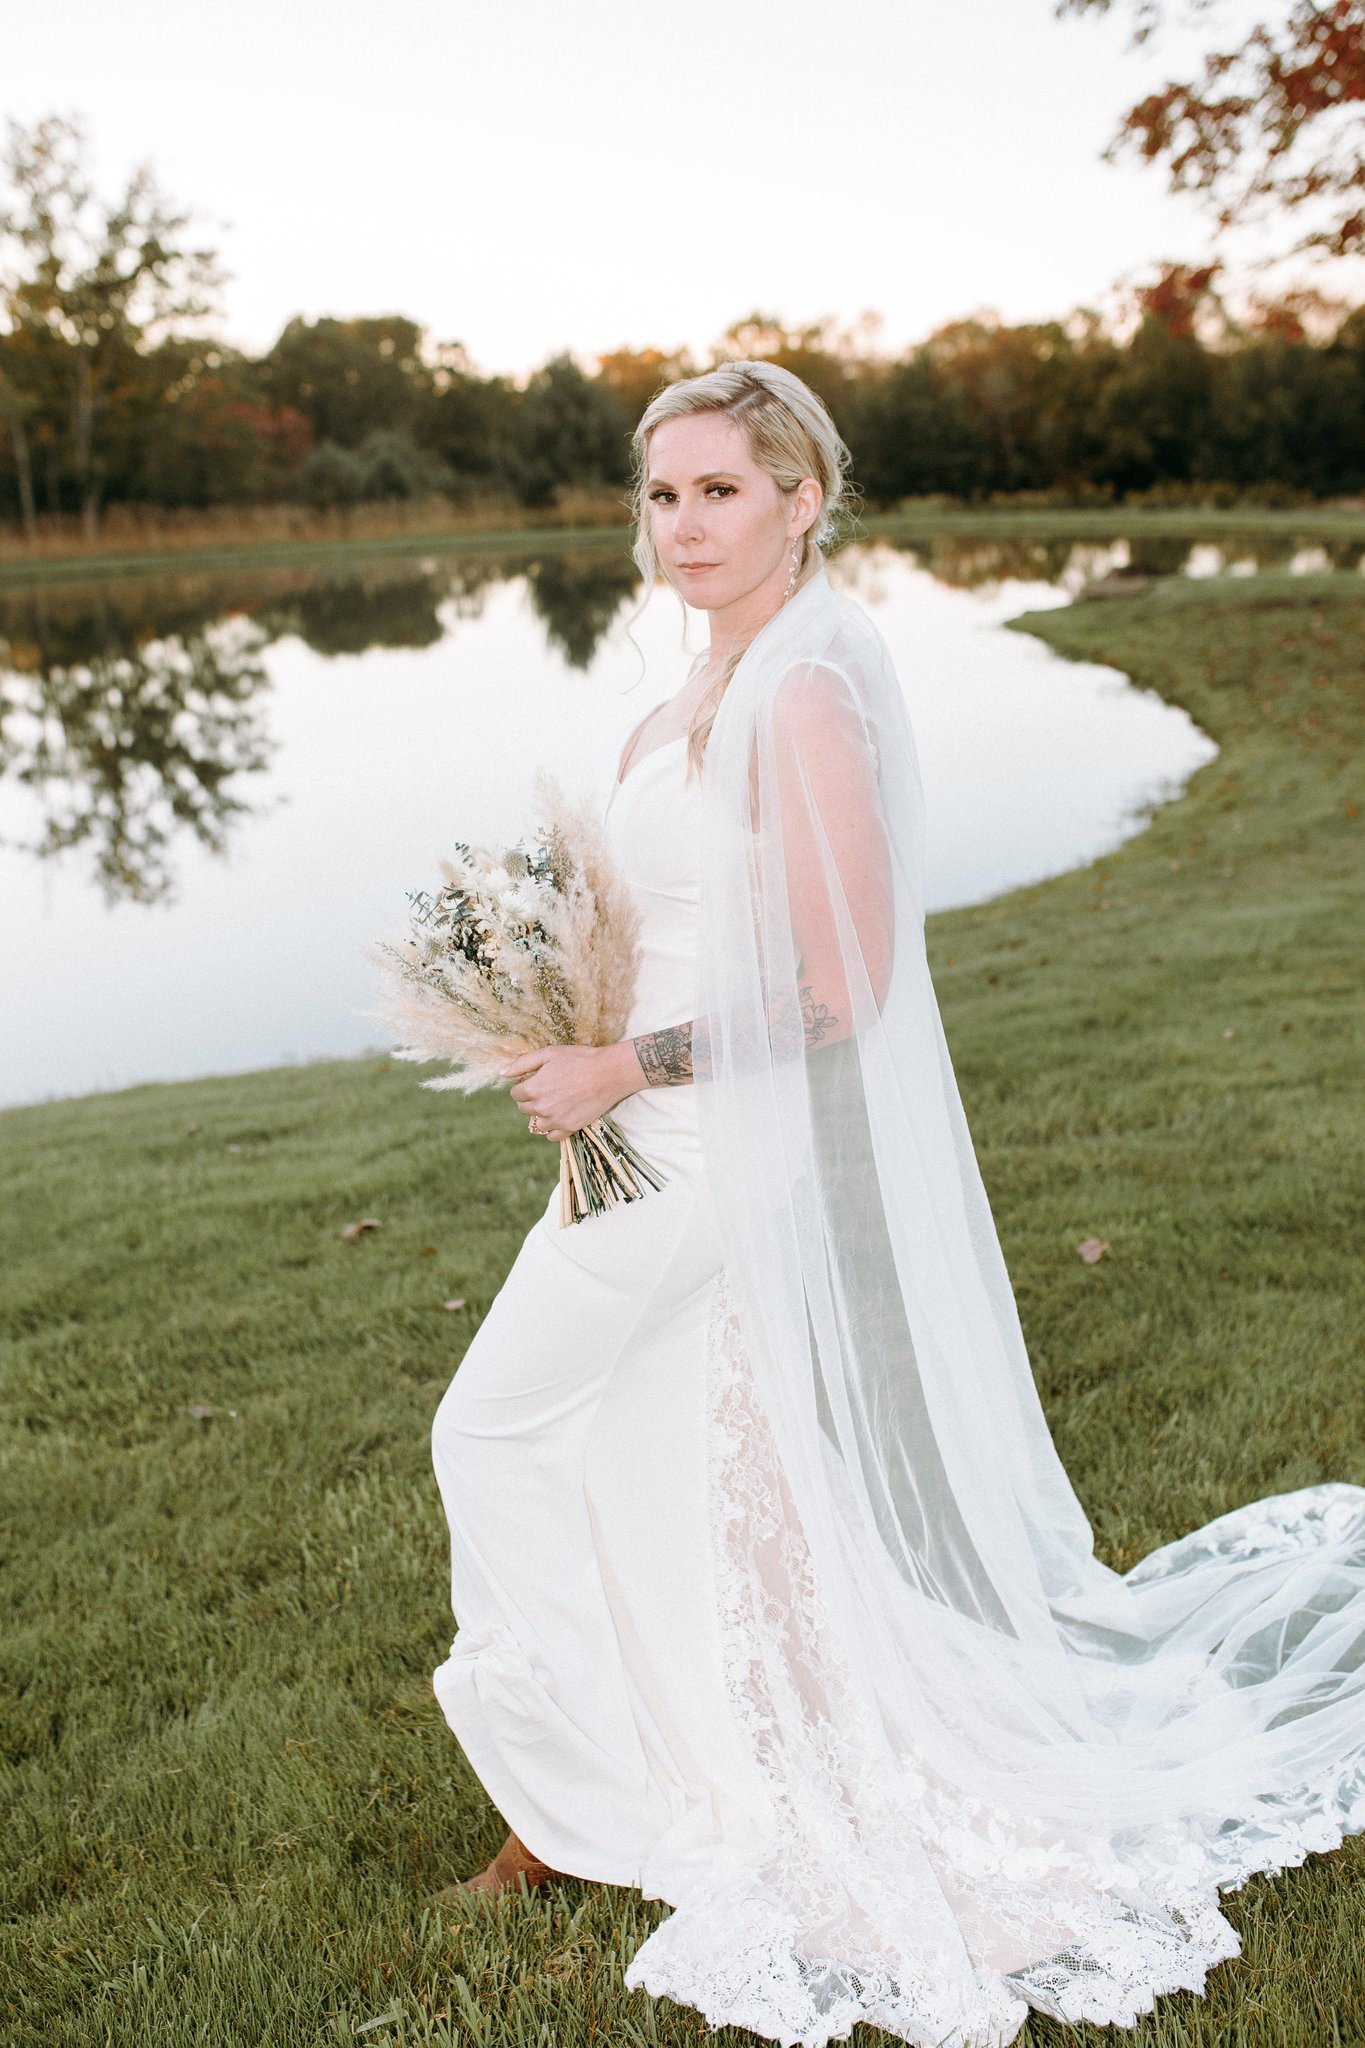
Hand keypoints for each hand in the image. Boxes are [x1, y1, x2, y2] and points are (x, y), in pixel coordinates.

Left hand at [499, 1043, 639, 1142]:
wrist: (609, 1073)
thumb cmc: (579, 1059)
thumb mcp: (549, 1054)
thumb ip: (522, 1064)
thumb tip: (501, 1073)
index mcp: (533, 1089)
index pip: (516, 1094)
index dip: (526, 1085)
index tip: (539, 1079)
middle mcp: (541, 1107)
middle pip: (524, 1108)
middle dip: (532, 1099)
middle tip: (550, 1088)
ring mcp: (555, 1120)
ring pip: (536, 1123)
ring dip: (542, 1114)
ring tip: (557, 1101)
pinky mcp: (569, 1128)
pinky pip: (551, 1136)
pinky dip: (553, 1128)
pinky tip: (561, 1115)